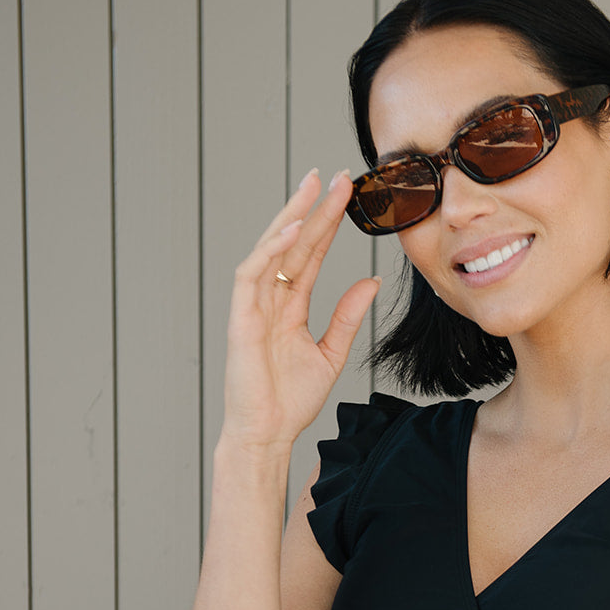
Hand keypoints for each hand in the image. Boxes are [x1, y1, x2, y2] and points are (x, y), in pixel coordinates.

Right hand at [222, 168, 380, 449]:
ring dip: (292, 215)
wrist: (267, 433)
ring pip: (271, 248)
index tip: (348, 194)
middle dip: (313, 207)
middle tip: (336, 176)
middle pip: (293, 243)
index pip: (311, 253)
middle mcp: (270, 298)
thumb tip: (369, 282)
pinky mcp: (240, 317)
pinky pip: (252, 272)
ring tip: (314, 187)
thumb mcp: (331, 353)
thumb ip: (348, 316)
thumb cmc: (291, 400)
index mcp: (290, 305)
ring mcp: (253, 305)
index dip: (328, 223)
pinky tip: (293, 227)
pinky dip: (271, 248)